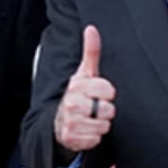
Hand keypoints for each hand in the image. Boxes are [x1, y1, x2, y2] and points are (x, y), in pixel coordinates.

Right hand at [54, 26, 115, 152]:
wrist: (58, 122)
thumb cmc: (77, 96)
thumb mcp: (84, 74)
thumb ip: (91, 52)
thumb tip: (91, 28)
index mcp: (76, 86)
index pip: (109, 91)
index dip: (107, 94)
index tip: (98, 94)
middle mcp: (71, 104)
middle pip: (108, 110)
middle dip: (104, 111)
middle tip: (93, 109)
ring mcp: (71, 122)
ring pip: (104, 126)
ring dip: (100, 125)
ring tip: (89, 120)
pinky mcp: (72, 138)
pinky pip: (97, 139)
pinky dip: (94, 137)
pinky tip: (85, 130)